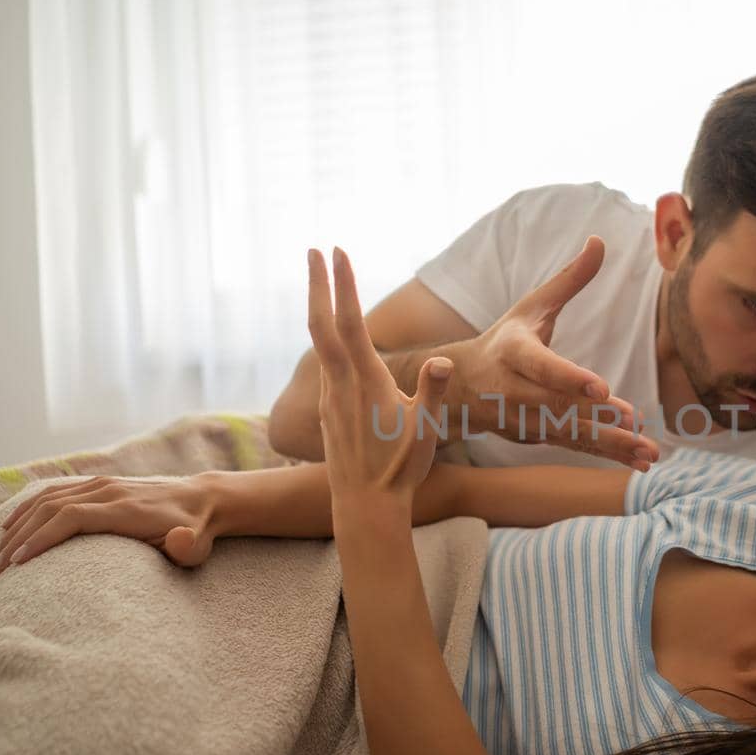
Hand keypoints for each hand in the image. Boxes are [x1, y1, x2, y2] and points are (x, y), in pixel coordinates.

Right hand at [0, 475, 217, 574]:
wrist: (202, 498)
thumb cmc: (196, 531)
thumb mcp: (197, 544)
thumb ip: (186, 546)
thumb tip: (181, 541)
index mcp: (125, 508)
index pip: (71, 517)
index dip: (42, 538)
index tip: (18, 562)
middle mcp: (108, 491)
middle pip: (50, 509)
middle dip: (19, 538)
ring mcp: (101, 484)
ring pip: (47, 499)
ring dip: (18, 524)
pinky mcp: (98, 483)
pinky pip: (55, 491)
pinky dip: (29, 507)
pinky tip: (11, 525)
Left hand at [309, 246, 450, 507]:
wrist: (365, 505)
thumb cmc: (401, 468)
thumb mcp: (427, 429)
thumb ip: (433, 391)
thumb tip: (441, 361)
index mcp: (365, 381)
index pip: (350, 322)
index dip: (343, 284)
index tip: (337, 251)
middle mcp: (340, 384)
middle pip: (321, 323)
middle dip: (318, 283)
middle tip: (313, 249)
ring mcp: (329, 397)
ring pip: (319, 342)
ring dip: (319, 307)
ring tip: (322, 281)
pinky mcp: (328, 410)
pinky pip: (324, 363)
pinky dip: (324, 336)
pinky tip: (331, 337)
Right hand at [456, 235, 658, 469]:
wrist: (458, 388)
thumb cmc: (504, 339)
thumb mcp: (531, 306)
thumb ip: (569, 279)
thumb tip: (599, 241)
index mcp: (512, 352)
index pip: (541, 367)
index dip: (568, 378)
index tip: (600, 387)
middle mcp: (513, 391)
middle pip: (558, 407)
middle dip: (598, 418)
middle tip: (635, 423)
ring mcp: (522, 420)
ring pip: (569, 434)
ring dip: (610, 445)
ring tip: (647, 451)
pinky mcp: (534, 439)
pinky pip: (573, 447)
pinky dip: (607, 456)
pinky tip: (639, 461)